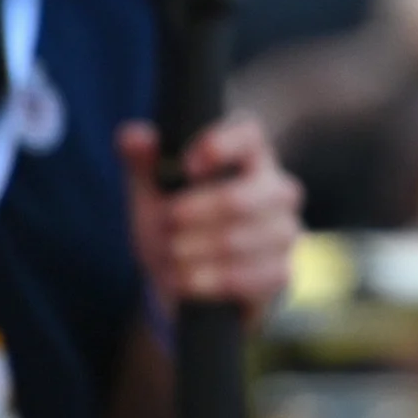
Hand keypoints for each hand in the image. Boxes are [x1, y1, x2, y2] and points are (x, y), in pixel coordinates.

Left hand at [118, 117, 301, 323]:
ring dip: (189, 252)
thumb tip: (132, 135)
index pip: (249, 136)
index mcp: (251, 157)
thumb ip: (143, 162)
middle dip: (189, 217)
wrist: (188, 282)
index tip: (187, 167)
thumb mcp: (153, 192)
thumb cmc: (176, 223)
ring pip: (234, 243)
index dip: (219, 146)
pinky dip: (203, 282)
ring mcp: (285, 232)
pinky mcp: (282, 272)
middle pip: (237, 200)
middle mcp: (278, 190)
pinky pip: (242, 278)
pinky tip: (185, 278)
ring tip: (171, 254)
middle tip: (165, 225)